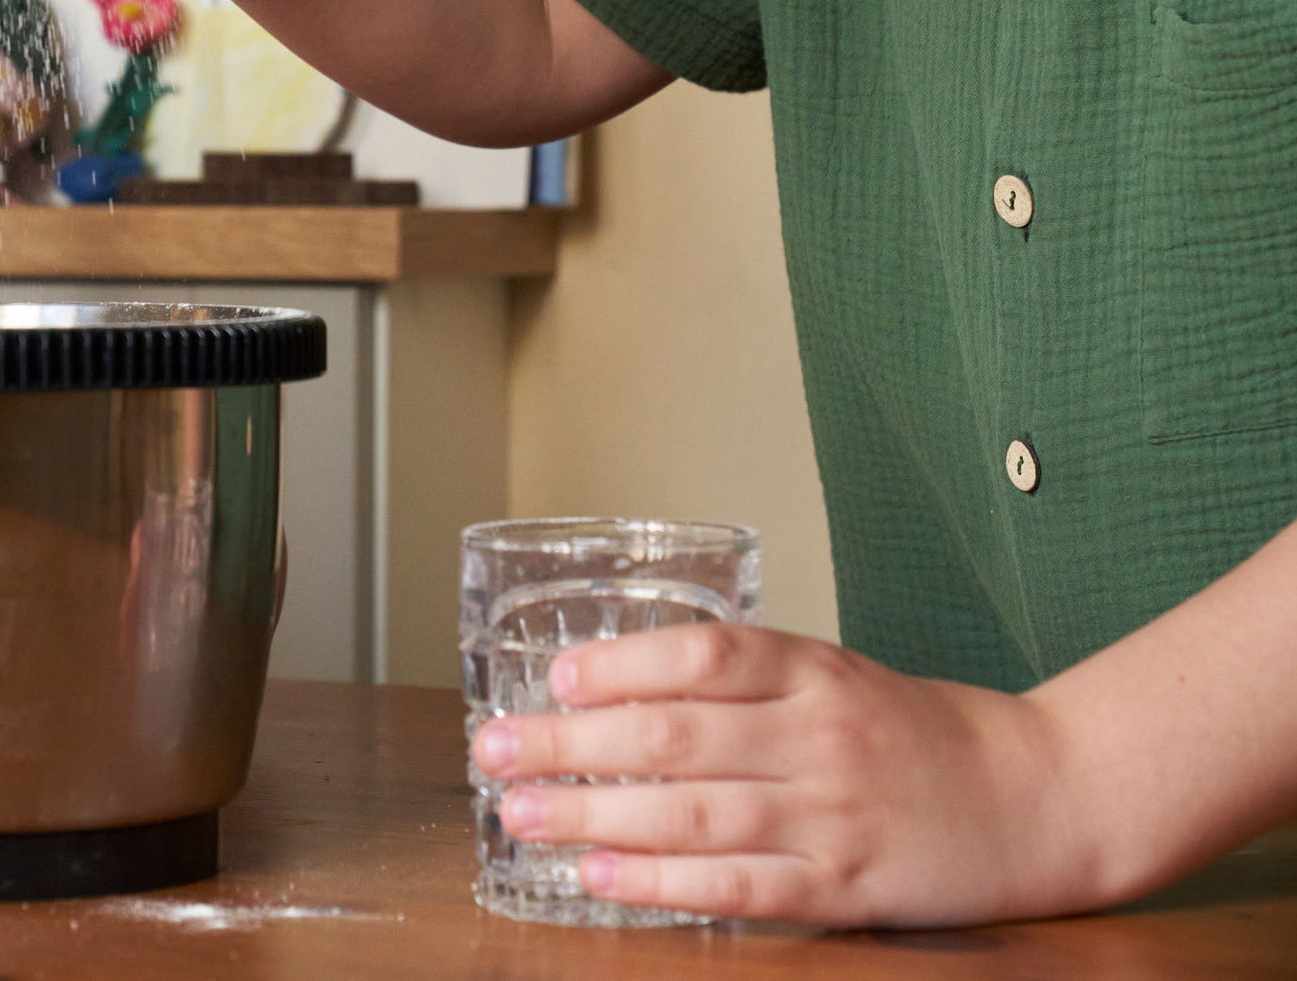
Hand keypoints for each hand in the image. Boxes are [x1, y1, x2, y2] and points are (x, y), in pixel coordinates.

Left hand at [469, 623, 1097, 927]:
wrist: (1043, 795)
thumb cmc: (919, 731)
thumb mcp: (837, 675)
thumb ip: (747, 679)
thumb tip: (621, 684)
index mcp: (814, 671)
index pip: (702, 653)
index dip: (620, 664)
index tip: (554, 677)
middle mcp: (816, 737)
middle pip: (672, 736)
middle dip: (570, 743)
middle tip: (495, 749)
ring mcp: (828, 815)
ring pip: (688, 814)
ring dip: (591, 815)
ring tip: (520, 815)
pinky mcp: (841, 885)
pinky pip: (734, 885)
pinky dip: (658, 883)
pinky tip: (599, 876)